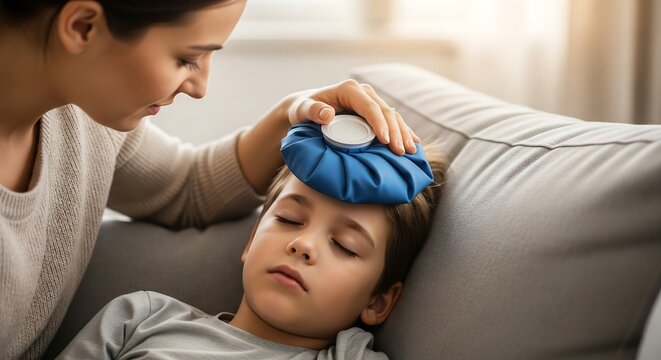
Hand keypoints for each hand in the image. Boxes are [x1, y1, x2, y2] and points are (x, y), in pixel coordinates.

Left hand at [286, 80, 420, 154]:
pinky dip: (403, 131)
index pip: (369, 107)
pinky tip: (414, 142)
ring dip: (403, 132)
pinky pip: (391, 120)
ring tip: (412, 150)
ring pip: (392, 115)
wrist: (306, 108)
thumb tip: (327, 113)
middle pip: (385, 112)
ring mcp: (370, 100)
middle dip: (396, 132)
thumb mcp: (303, 109)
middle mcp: (363, 92)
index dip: (379, 123)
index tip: (385, 141)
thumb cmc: (303, 109)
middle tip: (402, 151)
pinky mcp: (373, 110)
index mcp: (350, 90)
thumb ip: (312, 110)